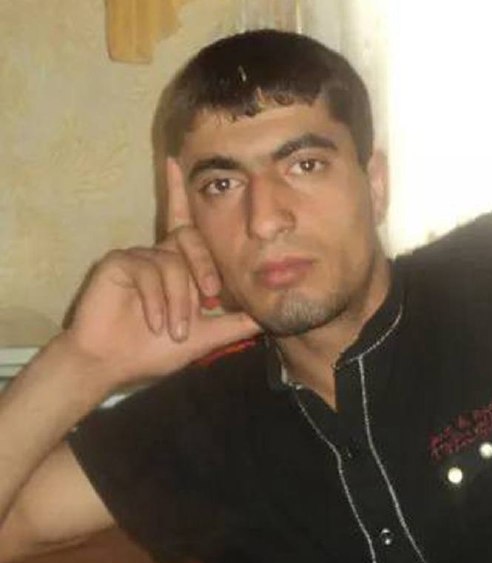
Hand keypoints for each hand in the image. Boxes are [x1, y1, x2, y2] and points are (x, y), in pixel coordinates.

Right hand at [61, 158, 261, 387]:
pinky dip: (156, 299)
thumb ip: (236, 322)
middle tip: (210, 299)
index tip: (176, 159)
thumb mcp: (206, 335)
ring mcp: (137, 256)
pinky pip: (147, 270)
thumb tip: (268, 315)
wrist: (114, 366)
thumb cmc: (156, 350)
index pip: (187, 224)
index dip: (180, 191)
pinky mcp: (117, 263)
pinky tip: (153, 321)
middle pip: (191, 240)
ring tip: (173, 329)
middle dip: (205, 269)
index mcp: (179, 265)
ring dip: (178, 301)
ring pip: (173, 263)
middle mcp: (159, 254)